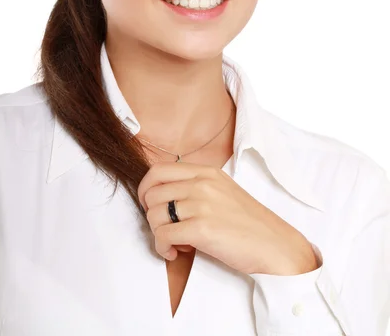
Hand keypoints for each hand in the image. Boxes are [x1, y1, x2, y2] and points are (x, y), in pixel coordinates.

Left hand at [137, 161, 319, 274]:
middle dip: (150, 213)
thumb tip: (165, 197)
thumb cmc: (249, 223)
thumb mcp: (223, 191)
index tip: (149, 203)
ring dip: (157, 233)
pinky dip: (163, 247)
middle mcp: (202, 184)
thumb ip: (196, 187)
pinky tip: (176, 253)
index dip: (146, 187)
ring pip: (154, 214)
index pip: (159, 169)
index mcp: (206, 172)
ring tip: (174, 242)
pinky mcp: (202, 229)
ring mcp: (202, 205)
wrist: (275, 245)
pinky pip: (163, 235)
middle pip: (152, 192)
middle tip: (162, 227)